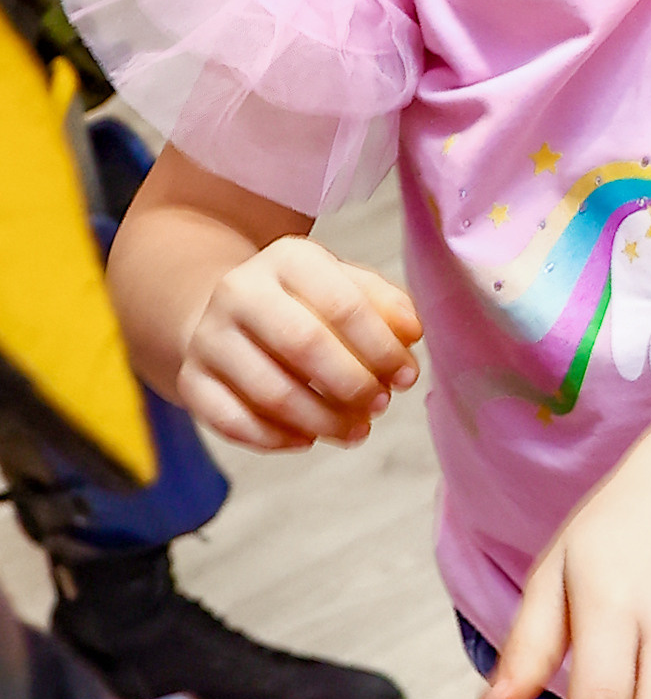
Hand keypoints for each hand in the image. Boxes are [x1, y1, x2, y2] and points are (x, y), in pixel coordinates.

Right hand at [176, 237, 420, 450]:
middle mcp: (240, 291)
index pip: (342, 304)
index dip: (382, 348)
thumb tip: (410, 334)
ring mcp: (209, 337)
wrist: (228, 311)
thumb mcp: (348, 288)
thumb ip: (387, 306)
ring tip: (355, 431)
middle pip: (304, 346)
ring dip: (322, 421)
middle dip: (353, 386)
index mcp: (289, 259)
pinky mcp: (191, 379)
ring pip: (270, 392)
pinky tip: (306, 439)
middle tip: (380, 407)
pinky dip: (276, 439)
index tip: (406, 377)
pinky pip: (232, 421)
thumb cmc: (308, 305)